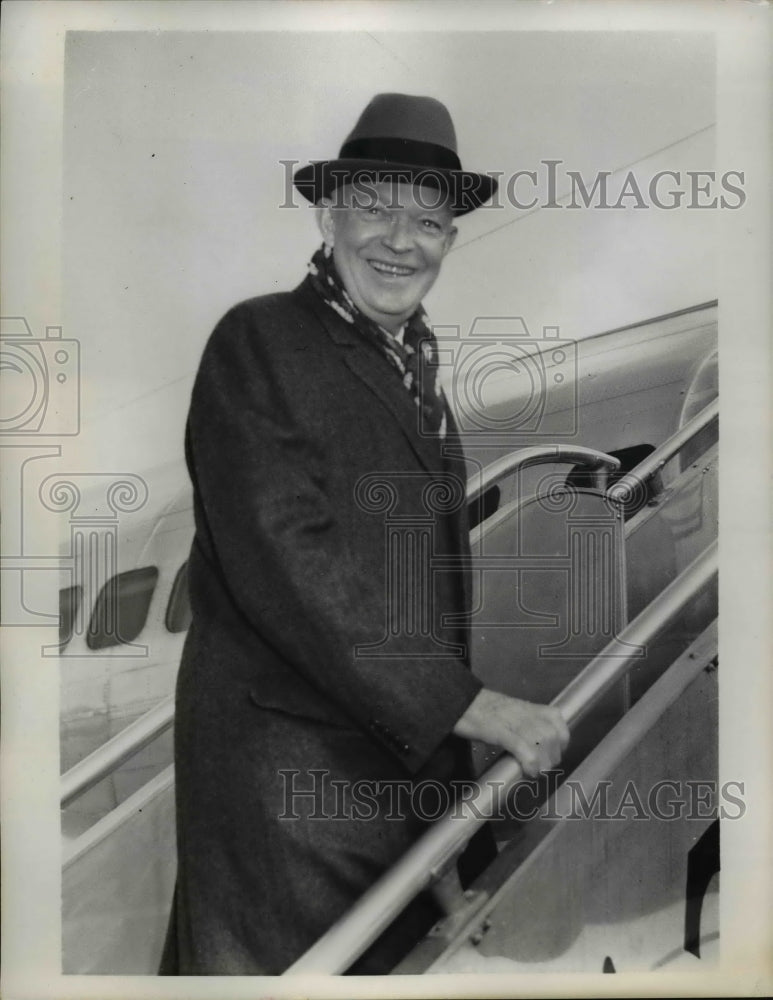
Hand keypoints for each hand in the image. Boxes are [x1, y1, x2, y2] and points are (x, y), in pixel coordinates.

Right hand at [453, 688, 569, 777]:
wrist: (455, 698)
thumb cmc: (477, 708)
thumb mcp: (506, 709)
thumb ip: (520, 721)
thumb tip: (531, 742)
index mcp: (525, 706)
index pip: (556, 718)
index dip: (562, 738)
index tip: (555, 751)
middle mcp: (522, 712)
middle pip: (552, 734)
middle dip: (553, 755)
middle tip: (543, 767)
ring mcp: (511, 720)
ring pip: (542, 740)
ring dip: (543, 761)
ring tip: (535, 771)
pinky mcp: (498, 730)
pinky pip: (522, 747)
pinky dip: (530, 762)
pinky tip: (528, 770)